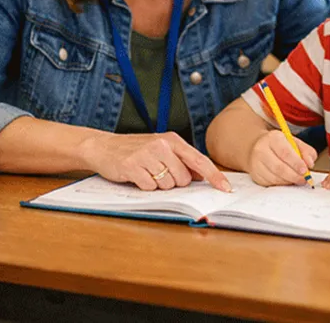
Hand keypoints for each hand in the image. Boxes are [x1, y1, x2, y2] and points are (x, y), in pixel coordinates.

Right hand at [83, 132, 231, 191]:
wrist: (103, 146)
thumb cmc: (135, 150)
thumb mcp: (161, 149)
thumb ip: (181, 160)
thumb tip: (201, 176)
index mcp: (172, 140)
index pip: (199, 160)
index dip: (214, 176)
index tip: (226, 188)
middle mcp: (162, 145)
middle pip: (183, 178)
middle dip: (174, 183)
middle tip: (159, 174)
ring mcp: (147, 155)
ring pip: (168, 185)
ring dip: (159, 185)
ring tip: (146, 173)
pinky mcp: (132, 166)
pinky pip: (150, 188)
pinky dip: (145, 187)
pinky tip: (137, 177)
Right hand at [247, 130, 316, 186]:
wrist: (259, 147)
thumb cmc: (279, 145)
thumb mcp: (294, 142)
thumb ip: (306, 151)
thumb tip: (310, 163)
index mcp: (273, 138)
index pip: (285, 152)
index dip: (296, 163)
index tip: (305, 170)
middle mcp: (262, 150)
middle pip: (279, 167)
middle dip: (295, 176)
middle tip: (304, 179)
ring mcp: (256, 163)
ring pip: (275, 177)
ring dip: (289, 181)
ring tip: (297, 179)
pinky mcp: (256, 175)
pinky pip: (271, 183)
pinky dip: (282, 184)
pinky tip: (287, 179)